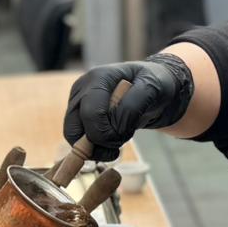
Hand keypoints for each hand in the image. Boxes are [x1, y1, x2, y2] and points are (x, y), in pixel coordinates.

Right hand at [64, 59, 187, 160]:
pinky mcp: (78, 116)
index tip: (127, 134)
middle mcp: (81, 89)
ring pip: (74, 138)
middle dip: (101, 141)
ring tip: (118, 140)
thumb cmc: (153, 85)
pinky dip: (95, 148)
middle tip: (122, 141)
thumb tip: (114, 127)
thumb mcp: (152, 89)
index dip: (107, 132)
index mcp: (97, 78)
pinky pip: (78, 141)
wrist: (151, 88)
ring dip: (97, 147)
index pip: (91, 114)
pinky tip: (112, 142)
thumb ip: (132, 106)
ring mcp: (76, 103)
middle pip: (75, 128)